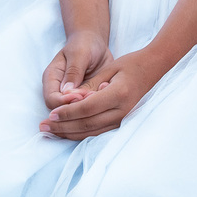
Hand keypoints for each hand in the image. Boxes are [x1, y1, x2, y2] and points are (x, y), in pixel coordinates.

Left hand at [40, 49, 165, 139]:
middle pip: (87, 124)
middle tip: (43, 127)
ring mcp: (124, 118)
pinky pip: (97, 131)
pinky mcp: (122, 121)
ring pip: (91, 132)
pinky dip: (80, 133)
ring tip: (50, 131)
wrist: (154, 67)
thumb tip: (67, 101)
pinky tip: (67, 131)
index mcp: (119, 94)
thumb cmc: (131, 64)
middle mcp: (122, 110)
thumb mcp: (108, 69)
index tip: (49, 115)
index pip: (87, 109)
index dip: (67, 113)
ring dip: (69, 133)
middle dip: (62, 127)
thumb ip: (88, 86)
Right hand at [42, 30, 112, 108]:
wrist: (95, 43)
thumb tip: (67, 91)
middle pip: (62, 110)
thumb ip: (73, 71)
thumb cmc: (84, 44)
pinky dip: (96, 105)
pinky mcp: (85, 96)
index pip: (51, 100)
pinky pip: (88, 107)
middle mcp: (59, 90)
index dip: (63, 102)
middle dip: (77, 106)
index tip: (80, 96)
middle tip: (93, 96)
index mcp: (52, 79)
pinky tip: (105, 95)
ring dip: (88, 107)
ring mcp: (72, 95)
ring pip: (76, 111)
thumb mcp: (79, 53)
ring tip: (100, 94)